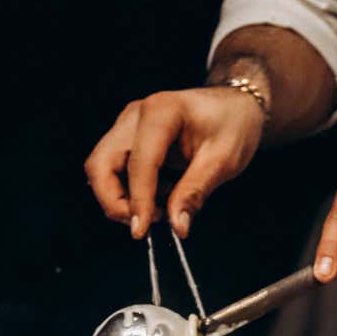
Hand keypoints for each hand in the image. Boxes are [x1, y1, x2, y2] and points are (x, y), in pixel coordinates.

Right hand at [84, 87, 264, 238]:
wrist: (236, 105)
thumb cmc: (233, 123)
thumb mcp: (223, 160)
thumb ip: (195, 192)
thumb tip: (176, 225)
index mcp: (161, 112)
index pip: (138, 164)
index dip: (137, 201)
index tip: (141, 230)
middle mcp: (136, 115)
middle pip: (100, 164)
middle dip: (113, 200)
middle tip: (141, 223)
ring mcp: (127, 125)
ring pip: (100, 168)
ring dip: (119, 197)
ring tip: (158, 208)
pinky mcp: (128, 137)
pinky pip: (112, 169)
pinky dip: (128, 191)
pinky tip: (159, 195)